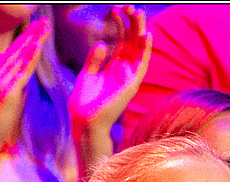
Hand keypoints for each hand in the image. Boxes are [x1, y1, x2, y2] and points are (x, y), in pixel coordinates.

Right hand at [0, 18, 49, 160]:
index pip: (11, 53)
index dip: (24, 39)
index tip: (36, 28)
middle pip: (16, 51)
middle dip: (31, 35)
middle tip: (44, 21)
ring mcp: (0, 83)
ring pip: (20, 58)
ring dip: (33, 41)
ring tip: (44, 28)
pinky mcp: (7, 93)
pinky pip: (21, 72)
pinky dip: (29, 58)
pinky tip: (37, 47)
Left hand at [68, 5, 151, 134]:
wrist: (84, 121)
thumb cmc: (84, 102)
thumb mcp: (87, 75)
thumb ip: (95, 59)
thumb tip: (102, 43)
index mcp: (114, 67)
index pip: (122, 41)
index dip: (120, 25)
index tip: (114, 10)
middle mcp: (124, 70)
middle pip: (132, 42)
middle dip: (131, 23)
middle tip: (128, 6)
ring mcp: (129, 77)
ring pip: (138, 49)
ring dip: (139, 31)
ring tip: (137, 13)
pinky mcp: (131, 84)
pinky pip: (141, 65)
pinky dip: (144, 50)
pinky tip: (145, 35)